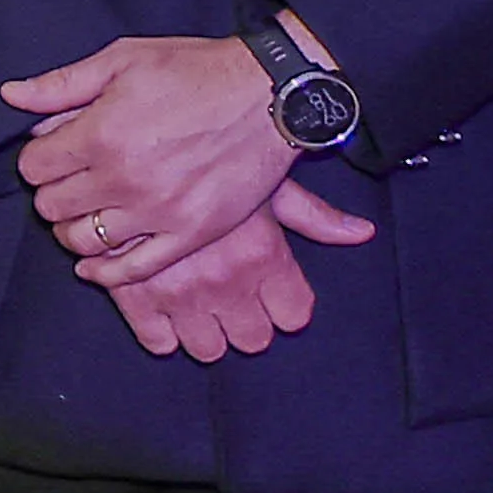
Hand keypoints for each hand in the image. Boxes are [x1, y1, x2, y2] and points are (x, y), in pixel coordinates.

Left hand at [5, 35, 302, 282]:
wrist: (271, 96)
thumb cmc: (196, 71)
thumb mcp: (123, 60)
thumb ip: (61, 84)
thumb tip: (10, 95)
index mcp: (100, 134)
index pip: (33, 168)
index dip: (37, 160)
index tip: (53, 154)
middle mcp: (123, 178)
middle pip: (52, 206)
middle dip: (53, 193)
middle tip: (70, 182)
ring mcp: (158, 211)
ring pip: (82, 241)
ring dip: (73, 230)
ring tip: (85, 214)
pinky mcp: (190, 233)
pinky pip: (132, 270)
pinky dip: (105, 272)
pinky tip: (94, 263)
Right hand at [99, 174, 378, 361]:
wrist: (129, 144)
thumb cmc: (206, 158)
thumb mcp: (264, 181)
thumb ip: (313, 216)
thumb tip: (364, 233)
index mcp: (262, 254)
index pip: (294, 316)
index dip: (285, 305)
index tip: (272, 293)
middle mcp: (224, 280)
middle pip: (253, 340)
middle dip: (245, 322)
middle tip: (232, 298)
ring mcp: (177, 292)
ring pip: (207, 348)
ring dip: (204, 331)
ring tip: (196, 304)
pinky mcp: (131, 294)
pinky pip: (157, 341)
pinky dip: (160, 331)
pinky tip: (161, 308)